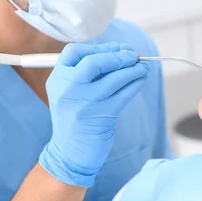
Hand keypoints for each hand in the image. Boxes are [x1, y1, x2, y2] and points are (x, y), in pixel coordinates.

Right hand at [39, 43, 149, 186]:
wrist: (69, 153)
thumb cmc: (74, 118)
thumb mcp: (68, 92)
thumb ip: (84, 73)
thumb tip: (119, 51)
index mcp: (57, 79)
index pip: (74, 52)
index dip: (98, 47)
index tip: (116, 47)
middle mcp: (68, 89)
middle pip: (95, 62)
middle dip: (118, 56)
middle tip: (133, 55)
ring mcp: (84, 103)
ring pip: (114, 79)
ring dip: (133, 70)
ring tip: (143, 66)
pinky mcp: (101, 116)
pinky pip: (123, 94)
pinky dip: (135, 84)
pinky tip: (141, 80)